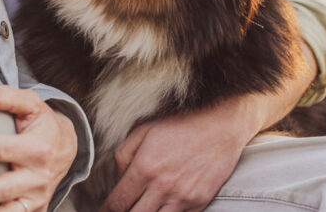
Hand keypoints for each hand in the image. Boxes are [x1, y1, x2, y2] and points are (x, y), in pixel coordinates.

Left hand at [0, 86, 76, 211]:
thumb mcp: (32, 105)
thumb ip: (10, 97)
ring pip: (11, 211)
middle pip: (5, 187)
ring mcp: (37, 197)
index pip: (4, 149)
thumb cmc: (41, 123)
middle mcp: (39, 176)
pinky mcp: (35, 209)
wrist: (66, 148)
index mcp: (38, 148)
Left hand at [100, 41, 318, 211]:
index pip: (118, 202)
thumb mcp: (144, 130)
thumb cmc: (181, 123)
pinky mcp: (199, 203)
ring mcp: (183, 198)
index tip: (104, 210)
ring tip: (140, 206)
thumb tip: (118, 179)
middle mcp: (163, 187)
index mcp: (145, 167)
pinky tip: (160, 206)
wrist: (222, 125)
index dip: (106, 210)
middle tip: (120, 209)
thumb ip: (123, 156)